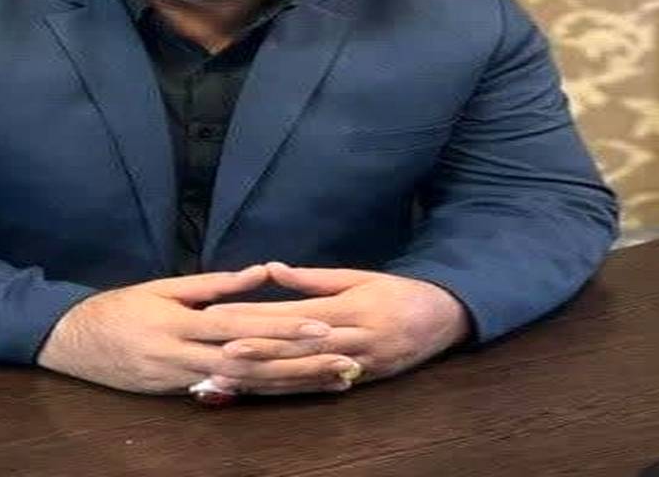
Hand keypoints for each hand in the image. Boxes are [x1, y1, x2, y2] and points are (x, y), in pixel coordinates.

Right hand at [36, 265, 340, 393]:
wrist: (72, 342)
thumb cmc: (120, 307)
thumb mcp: (164, 287)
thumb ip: (215, 284)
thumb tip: (262, 272)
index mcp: (180, 322)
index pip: (241, 327)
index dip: (282, 328)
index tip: (322, 326)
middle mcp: (183, 356)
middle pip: (251, 362)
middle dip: (300, 362)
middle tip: (343, 359)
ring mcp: (181, 382)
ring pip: (244, 385)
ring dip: (290, 384)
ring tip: (331, 379)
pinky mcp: (177, 397)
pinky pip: (227, 396)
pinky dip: (262, 395)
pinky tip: (292, 393)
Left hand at [202, 263, 470, 394]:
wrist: (443, 320)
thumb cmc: (397, 291)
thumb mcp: (359, 276)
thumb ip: (314, 278)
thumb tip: (272, 269)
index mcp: (352, 309)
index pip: (295, 314)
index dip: (258, 316)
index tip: (223, 315)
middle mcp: (354, 340)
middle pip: (296, 347)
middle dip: (254, 349)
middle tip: (216, 349)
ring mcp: (359, 365)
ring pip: (303, 373)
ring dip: (263, 376)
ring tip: (227, 375)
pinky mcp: (361, 382)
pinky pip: (317, 388)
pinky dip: (286, 389)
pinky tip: (259, 390)